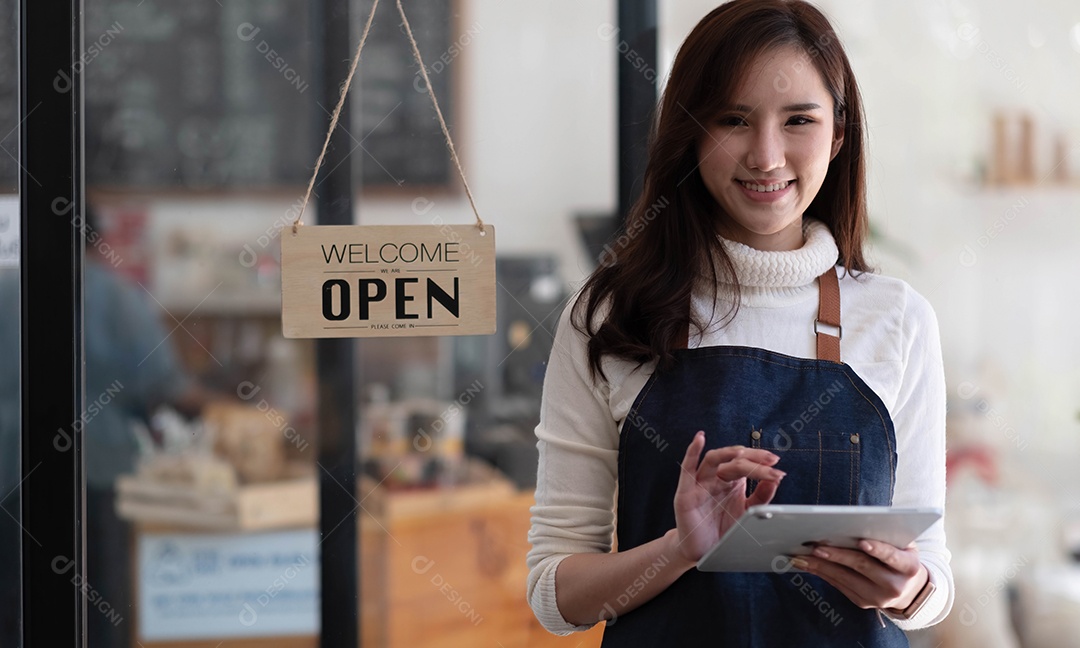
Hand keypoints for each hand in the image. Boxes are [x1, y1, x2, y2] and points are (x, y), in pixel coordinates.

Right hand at [671, 431, 785, 563]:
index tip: (779, 469)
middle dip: (753, 459)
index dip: (762, 464)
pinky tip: (700, 438)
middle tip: (771, 462)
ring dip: (729, 453)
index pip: (747, 464)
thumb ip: (761, 497)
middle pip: (734, 460)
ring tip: (744, 454)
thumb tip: (775, 479)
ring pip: (714, 459)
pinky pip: (687, 469)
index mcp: (731, 481)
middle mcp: (716, 478)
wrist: (704, 553)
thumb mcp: (748, 512)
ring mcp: (701, 483)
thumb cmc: (723, 530)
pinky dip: (692, 452)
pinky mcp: (686, 493)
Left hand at [790, 540, 927, 610]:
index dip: (878, 550)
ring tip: (802, 555)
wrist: (908, 589)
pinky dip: (822, 573)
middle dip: (837, 556)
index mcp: (908, 567)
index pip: (892, 557)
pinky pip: (839, 586)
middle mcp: (895, 586)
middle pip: (862, 567)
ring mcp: (877, 598)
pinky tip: (808, 564)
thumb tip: (855, 521)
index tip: (862, 542)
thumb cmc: (901, 556)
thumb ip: (887, 535)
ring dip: (821, 566)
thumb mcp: (903, 545)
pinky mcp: (862, 602)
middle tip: (816, 547)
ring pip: (845, 578)